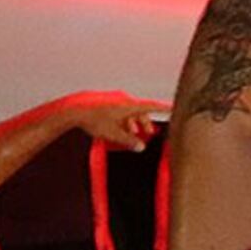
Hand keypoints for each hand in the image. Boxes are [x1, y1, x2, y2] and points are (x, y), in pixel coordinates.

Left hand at [50, 91, 166, 150]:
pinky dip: (126, 123)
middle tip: (149, 133)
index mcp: (129, 106)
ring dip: (135, 124)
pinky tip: (122, 132)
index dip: (163, 108)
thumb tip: (140, 146)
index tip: (173, 108)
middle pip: (141, 112)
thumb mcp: (115, 134)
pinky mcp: (109, 108)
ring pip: (131, 114)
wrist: (77, 114)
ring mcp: (116, 104)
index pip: (151, 106)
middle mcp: (124, 103)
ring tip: (134, 135)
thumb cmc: (94, 120)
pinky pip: (123, 114)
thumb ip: (129, 141)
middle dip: (146, 123)